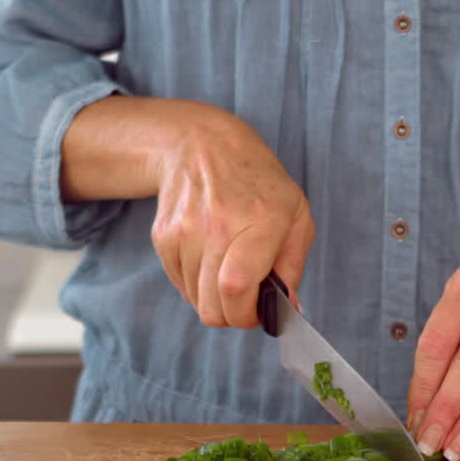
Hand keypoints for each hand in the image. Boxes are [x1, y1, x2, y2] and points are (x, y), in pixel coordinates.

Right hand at [150, 105, 313, 327]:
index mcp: (261, 222)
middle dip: (232, 315)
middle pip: (212, 306)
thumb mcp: (296, 215)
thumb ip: (293, 266)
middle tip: (246, 299)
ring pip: (195, 300)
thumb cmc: (259, 182)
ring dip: (214, 297)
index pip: (237, 288)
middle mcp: (218, 226)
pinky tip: (209, 257)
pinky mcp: (163, 236)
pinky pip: (179, 284)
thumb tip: (288, 310)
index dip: (246, 315)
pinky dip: (196, 283)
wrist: (203, 145)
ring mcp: (184, 231)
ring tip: (228, 267)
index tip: (257, 313)